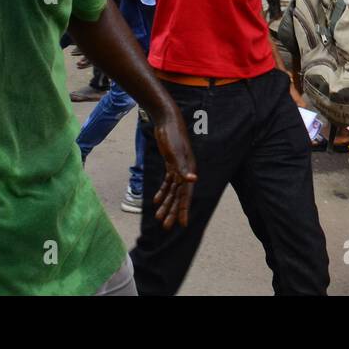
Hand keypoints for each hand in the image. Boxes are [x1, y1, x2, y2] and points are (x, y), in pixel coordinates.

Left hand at [150, 113, 196, 229]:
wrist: (167, 120)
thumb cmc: (173, 136)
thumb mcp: (176, 153)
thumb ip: (183, 168)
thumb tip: (193, 180)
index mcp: (188, 171)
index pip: (186, 195)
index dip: (184, 210)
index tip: (182, 225)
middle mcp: (185, 172)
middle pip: (178, 196)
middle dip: (172, 211)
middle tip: (165, 227)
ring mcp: (177, 168)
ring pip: (172, 191)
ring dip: (166, 204)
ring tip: (158, 218)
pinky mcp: (171, 164)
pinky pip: (167, 182)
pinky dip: (162, 191)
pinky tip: (156, 201)